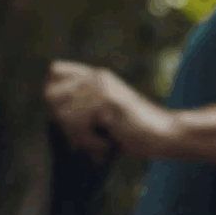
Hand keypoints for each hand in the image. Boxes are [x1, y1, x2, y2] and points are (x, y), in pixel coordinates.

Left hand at [44, 60, 176, 161]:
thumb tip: (50, 105)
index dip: (55, 95)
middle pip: (51, 96)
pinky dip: (89, 141)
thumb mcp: (102, 114)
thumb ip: (79, 105)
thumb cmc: (134, 130)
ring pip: (62, 114)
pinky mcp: (107, 102)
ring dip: (78, 136)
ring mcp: (102, 87)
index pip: (55, 71)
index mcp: (96, 76)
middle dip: (63, 122)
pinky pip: (78, 125)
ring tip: (100, 141)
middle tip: (87, 135)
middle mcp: (97, 76)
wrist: (164, 134)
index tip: (73, 118)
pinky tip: (107, 143)